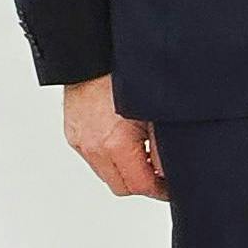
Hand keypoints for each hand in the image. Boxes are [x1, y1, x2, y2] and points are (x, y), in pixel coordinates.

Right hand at [65, 75, 165, 199]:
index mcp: (115, 145)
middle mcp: (93, 148)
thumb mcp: (156, 115)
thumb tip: (170, 171)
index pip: (140, 186)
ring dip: (126, 170)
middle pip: (121, 186)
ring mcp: (80, 142)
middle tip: (162, 174)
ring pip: (106, 173)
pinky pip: (94, 157)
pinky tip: (126, 141)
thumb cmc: (125, 78)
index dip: (161, 190)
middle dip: (143, 184)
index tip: (173, 187)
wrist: (94, 57)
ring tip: (145, 154)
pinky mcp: (74, 134)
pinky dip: (111, 157)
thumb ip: (163, 148)